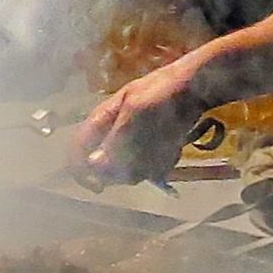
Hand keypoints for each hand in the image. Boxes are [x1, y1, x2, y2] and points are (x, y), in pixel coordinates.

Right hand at [73, 52, 208, 187]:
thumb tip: (92, 165)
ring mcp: (132, 142)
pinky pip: (151, 167)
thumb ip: (115, 140)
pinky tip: (173, 146)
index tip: (99, 187)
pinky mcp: (150, 148)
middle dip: (127, 168)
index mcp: (100, 120)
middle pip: (106, 168)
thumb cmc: (161, 92)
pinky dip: (162, 160)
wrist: (195, 85)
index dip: (82, 171)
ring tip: (166, 144)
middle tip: (149, 156)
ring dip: (149, 164)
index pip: (77, 151)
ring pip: (131, 170)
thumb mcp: (136, 112)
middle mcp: (112, 134)